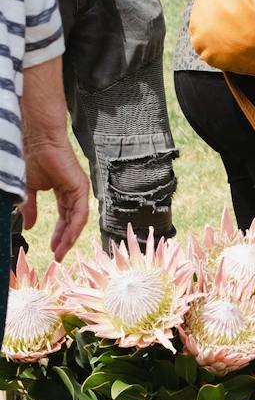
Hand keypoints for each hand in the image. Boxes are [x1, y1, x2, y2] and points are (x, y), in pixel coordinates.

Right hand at [23, 137, 88, 260]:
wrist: (38, 143)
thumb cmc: (33, 161)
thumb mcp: (29, 191)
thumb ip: (30, 209)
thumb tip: (29, 226)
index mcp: (63, 192)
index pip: (65, 218)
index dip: (58, 235)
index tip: (51, 250)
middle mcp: (74, 192)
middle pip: (72, 221)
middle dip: (64, 240)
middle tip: (57, 256)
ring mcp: (79, 189)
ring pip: (77, 220)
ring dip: (69, 238)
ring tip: (60, 253)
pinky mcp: (81, 187)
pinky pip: (80, 212)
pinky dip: (74, 227)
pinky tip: (67, 239)